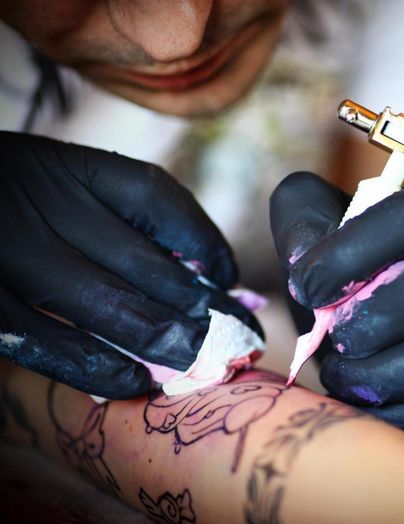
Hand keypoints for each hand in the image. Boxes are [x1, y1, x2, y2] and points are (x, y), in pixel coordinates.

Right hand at [0, 132, 261, 398]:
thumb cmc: (25, 200)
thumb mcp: (70, 182)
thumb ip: (130, 219)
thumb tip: (214, 278)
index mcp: (75, 169)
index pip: (158, 199)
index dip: (204, 244)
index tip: (226, 279)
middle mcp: (45, 207)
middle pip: (144, 264)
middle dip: (198, 307)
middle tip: (234, 336)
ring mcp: (11, 257)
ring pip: (107, 308)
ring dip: (163, 341)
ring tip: (197, 359)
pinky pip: (53, 346)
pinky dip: (102, 370)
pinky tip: (136, 382)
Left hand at [270, 172, 403, 444]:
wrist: (398, 317)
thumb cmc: (350, 268)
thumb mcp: (321, 223)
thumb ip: (302, 221)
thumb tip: (306, 266)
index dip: (349, 254)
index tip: (305, 287)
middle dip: (361, 326)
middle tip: (330, 339)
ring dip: (372, 380)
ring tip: (340, 375)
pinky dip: (392, 416)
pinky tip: (363, 404)